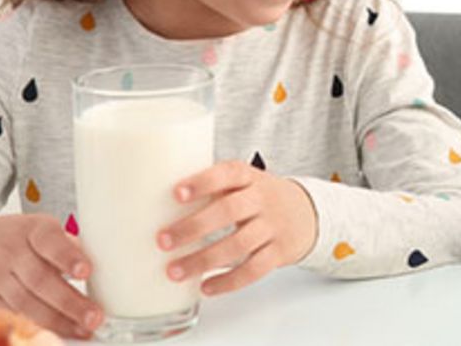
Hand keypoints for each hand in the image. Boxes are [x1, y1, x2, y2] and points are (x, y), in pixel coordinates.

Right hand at [0, 214, 102, 339]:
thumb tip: (105, 261)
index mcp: (31, 230)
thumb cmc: (14, 238)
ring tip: (85, 330)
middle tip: (95, 316)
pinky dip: (34, 328)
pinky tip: (55, 334)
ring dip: (59, 321)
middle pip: (41, 280)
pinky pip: (12, 316)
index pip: (50, 241)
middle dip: (70, 302)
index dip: (67, 257)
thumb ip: (68, 246)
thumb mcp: (39, 229)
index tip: (86, 272)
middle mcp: (11, 253)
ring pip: (27, 304)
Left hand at [158, 160, 317, 295]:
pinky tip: (206, 287)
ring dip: (203, 260)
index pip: (228, 173)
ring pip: (239, 245)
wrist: (306, 213)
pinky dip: (228, 281)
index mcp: (249, 177)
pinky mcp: (279, 253)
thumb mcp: (243, 183)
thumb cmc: (260, 197)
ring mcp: (272, 227)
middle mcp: (262, 200)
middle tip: (163, 240)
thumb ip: (212, 188)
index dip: (203, 182)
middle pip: (230, 211)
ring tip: (174, 271)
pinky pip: (254, 270)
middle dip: (193, 227)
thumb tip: (154, 200)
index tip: (176, 193)